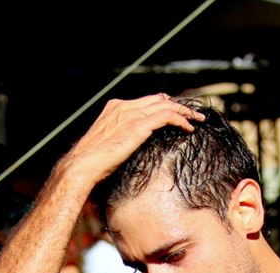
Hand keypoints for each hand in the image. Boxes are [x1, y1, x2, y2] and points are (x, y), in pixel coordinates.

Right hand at [63, 95, 205, 184]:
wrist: (82, 165)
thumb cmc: (92, 162)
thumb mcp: (107, 144)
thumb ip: (119, 138)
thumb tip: (127, 147)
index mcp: (114, 108)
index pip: (145, 101)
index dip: (163, 105)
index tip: (176, 113)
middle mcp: (123, 107)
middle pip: (158, 99)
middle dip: (178, 105)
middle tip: (192, 114)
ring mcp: (131, 114)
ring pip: (166, 105)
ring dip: (184, 111)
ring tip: (197, 120)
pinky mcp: (138, 126)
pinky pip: (166, 116)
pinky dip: (180, 120)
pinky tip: (188, 128)